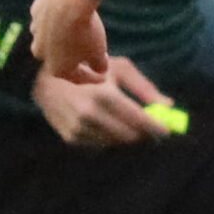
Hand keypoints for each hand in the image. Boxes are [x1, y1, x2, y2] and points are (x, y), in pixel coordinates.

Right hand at [30, 0, 111, 83]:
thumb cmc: (85, 30)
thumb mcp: (98, 52)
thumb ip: (98, 64)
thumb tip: (99, 68)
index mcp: (56, 69)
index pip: (78, 77)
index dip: (93, 78)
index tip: (105, 76)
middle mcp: (40, 53)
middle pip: (61, 58)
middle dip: (76, 58)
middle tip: (92, 55)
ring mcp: (35, 32)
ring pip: (54, 37)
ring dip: (67, 37)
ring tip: (82, 32)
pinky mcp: (35, 12)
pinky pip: (50, 18)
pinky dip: (60, 18)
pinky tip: (72, 13)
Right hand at [30, 56, 182, 146]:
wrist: (44, 79)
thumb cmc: (87, 68)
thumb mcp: (117, 68)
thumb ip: (144, 87)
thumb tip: (168, 105)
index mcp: (103, 95)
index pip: (138, 119)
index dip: (156, 127)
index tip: (168, 129)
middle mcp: (89, 115)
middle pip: (130, 136)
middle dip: (143, 133)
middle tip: (151, 127)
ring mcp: (78, 129)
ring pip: (116, 142)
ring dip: (126, 135)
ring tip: (127, 121)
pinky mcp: (71, 138)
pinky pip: (100, 144)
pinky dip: (109, 137)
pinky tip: (105, 122)